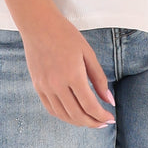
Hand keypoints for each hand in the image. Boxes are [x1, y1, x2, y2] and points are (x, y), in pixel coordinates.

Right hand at [20, 12, 114, 127]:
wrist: (38, 25)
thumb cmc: (66, 35)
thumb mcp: (87, 53)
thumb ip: (99, 78)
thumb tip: (109, 101)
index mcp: (73, 75)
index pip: (90, 106)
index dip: (102, 116)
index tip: (110, 118)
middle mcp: (57, 85)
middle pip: (77, 115)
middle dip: (93, 122)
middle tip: (103, 123)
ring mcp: (45, 87)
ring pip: (64, 115)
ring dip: (79, 122)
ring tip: (90, 120)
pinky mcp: (37, 86)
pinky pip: (51, 109)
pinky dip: (64, 116)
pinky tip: (73, 114)